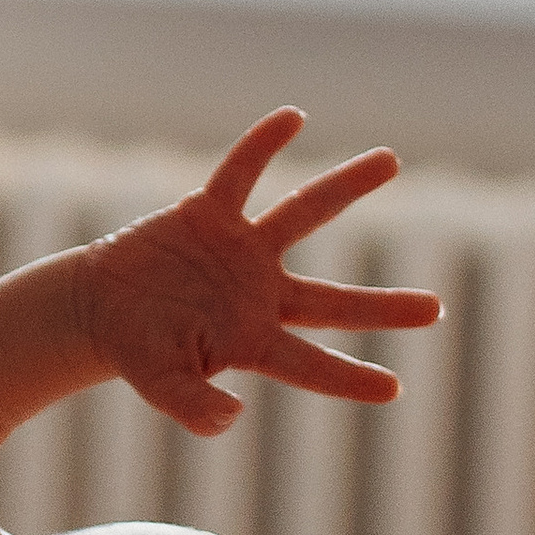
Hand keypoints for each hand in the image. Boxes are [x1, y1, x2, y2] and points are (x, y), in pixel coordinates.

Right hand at [77, 106, 438, 436]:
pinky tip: (293, 118)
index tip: (393, 389)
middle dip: (383, 307)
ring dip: (347, 188)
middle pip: (334, 301)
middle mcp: (261, 294)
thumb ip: (191, 406)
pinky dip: (262, 145)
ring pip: (305, 213)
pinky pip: (240, 173)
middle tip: (436, 310)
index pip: (310, 365)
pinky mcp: (209, 215)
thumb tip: (231, 416)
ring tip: (392, 161)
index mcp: (254, 341)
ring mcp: (241, 250)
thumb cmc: (137, 353)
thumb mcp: (161, 385)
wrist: (99, 308)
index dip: (347, 378)